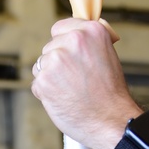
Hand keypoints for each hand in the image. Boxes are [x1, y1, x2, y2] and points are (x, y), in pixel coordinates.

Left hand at [31, 18, 139, 148]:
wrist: (111, 120)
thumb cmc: (111, 93)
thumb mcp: (108, 55)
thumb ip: (88, 43)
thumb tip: (71, 35)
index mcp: (91, 31)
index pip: (60, 28)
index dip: (64, 44)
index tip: (70, 56)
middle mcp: (72, 41)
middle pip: (49, 48)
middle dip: (58, 63)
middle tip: (77, 80)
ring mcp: (55, 61)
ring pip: (41, 66)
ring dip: (51, 78)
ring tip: (72, 91)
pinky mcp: (43, 81)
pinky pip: (37, 84)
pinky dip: (46, 93)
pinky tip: (64, 99)